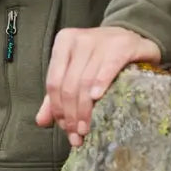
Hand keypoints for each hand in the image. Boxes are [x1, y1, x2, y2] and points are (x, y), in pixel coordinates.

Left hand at [35, 26, 160, 147]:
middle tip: (77, 135)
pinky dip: (100, 84)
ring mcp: (100, 41)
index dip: (57, 108)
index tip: (65, 128)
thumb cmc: (99, 57)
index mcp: (63, 42)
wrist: (130, 36)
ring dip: (84, 109)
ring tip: (86, 129)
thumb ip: (57, 94)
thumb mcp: (75, 70)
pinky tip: (97, 99)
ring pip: (85, 81)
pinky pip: (107, 68)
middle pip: (69, 84)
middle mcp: (79, 39)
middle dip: (71, 114)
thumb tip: (41, 121)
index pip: (54, 82)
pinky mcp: (122, 45)